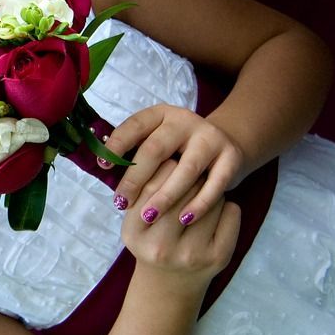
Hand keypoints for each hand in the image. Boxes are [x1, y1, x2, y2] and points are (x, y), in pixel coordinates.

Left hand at [103, 104, 244, 226]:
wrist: (230, 143)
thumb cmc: (181, 150)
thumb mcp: (159, 142)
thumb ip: (137, 153)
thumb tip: (106, 171)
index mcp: (161, 114)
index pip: (134, 125)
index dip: (117, 145)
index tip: (102, 166)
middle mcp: (185, 121)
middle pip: (156, 149)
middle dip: (136, 178)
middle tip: (121, 202)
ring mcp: (211, 137)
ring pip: (186, 169)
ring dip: (165, 195)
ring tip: (148, 216)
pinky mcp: (232, 157)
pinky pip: (214, 184)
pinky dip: (198, 204)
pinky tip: (184, 220)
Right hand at [121, 161, 239, 288]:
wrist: (167, 285)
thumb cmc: (150, 241)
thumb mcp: (134, 220)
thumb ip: (143, 190)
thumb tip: (164, 153)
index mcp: (135, 233)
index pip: (152, 184)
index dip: (165, 166)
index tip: (170, 161)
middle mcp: (162, 247)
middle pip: (183, 189)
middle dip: (190, 174)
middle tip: (190, 171)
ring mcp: (192, 255)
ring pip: (210, 197)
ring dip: (209, 188)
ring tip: (201, 193)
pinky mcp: (219, 257)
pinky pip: (231, 212)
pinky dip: (226, 206)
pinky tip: (215, 212)